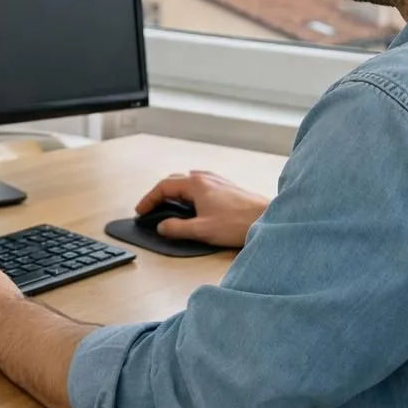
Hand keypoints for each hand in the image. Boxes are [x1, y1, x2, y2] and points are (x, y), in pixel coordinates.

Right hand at [135, 170, 268, 248]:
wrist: (266, 218)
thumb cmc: (237, 223)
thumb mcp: (201, 230)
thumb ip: (177, 228)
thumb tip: (162, 227)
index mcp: (196, 184)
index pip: (163, 186)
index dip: (149, 199)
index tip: (140, 211)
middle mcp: (205, 178)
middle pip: (174, 181)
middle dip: (159, 194)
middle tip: (150, 209)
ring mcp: (217, 181)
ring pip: (188, 181)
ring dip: (174, 192)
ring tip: (168, 205)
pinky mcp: (226, 188)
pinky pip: (200, 184)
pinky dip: (188, 192)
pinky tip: (193, 202)